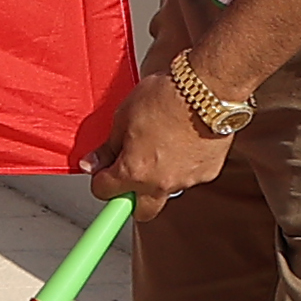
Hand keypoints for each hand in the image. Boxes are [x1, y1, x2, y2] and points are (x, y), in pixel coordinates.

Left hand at [92, 58, 235, 211]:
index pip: (104, 192)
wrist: (208, 89)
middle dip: (132, 196)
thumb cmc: (165, 96)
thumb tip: (92, 163)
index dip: (101, 179)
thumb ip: (107, 147)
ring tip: (162, 145)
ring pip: (167, 191)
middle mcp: (160, 184)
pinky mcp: (208, 173)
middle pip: (141, 211)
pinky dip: (183, 166)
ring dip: (160, 177)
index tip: (104, 170)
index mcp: (134, 172)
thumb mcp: (123, 116)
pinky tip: (184, 143)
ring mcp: (187, 181)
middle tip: (131, 170)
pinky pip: (189, 177)